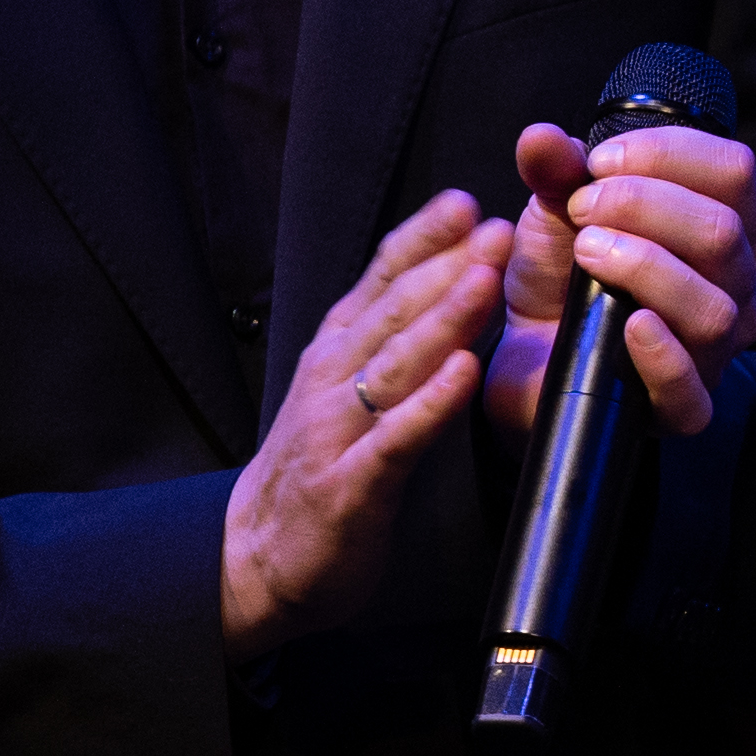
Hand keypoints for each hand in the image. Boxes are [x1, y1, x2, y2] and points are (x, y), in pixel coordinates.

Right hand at [221, 193, 510, 658]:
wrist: (255, 555)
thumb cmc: (321, 457)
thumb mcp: (345, 381)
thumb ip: (389, 329)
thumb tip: (451, 265)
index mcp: (337, 349)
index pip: (380, 279)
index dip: (422, 237)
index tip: (468, 200)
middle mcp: (332, 378)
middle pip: (394, 311)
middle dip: (447, 266)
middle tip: (500, 228)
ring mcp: (338, 430)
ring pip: (395, 364)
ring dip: (442, 320)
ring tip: (487, 281)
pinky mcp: (351, 484)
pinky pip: (397, 437)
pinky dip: (431, 403)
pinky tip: (466, 373)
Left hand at [479, 121, 755, 441]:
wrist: (534, 355)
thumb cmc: (566, 276)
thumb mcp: (559, 213)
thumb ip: (557, 172)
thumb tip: (539, 138)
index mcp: (732, 224)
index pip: (734, 171)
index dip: (666, 153)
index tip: (597, 161)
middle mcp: (741, 284)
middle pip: (722, 233)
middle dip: (642, 205)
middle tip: (579, 209)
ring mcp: (718, 349)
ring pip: (712, 306)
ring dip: (644, 267)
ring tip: (586, 253)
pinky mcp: (683, 408)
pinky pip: (691, 389)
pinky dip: (662, 355)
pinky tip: (626, 325)